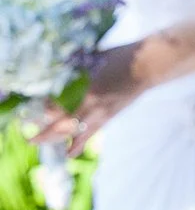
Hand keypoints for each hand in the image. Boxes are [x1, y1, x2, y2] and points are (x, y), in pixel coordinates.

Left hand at [32, 43, 148, 155]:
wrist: (149, 65)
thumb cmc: (123, 56)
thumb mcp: (95, 58)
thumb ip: (77, 67)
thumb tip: (59, 71)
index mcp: (86, 88)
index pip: (58, 104)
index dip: (43, 107)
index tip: (35, 106)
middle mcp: (91, 104)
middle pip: (60, 123)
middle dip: (43, 130)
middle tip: (29, 134)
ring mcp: (101, 112)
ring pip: (72, 130)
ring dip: (54, 136)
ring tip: (37, 140)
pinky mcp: (109, 116)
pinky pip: (91, 134)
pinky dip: (78, 144)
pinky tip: (69, 153)